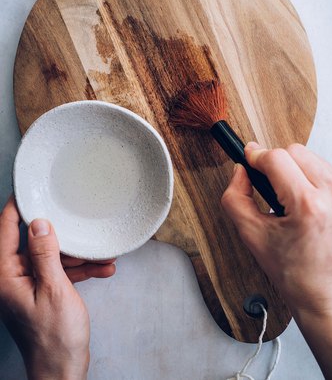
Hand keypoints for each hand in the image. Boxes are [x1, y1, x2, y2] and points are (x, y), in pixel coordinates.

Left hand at [0, 196, 115, 379]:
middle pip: (32, 242)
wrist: (63, 372)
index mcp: (6, 275)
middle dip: (61, 234)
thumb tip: (40, 224)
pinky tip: (102, 267)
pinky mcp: (42, 292)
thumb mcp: (55, 289)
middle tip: (76, 219)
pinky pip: (59, 272)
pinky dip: (79, 270)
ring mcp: (28, 286)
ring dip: (76, 254)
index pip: (6, 230)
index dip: (17, 208)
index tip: (29, 189)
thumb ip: (45, 254)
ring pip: (50, 256)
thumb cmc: (55, 339)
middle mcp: (13, 278)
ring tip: (101, 252)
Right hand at [221, 142, 331, 379]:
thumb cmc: (293, 272)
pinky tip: (303, 198)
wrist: (327, 295)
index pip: (276, 158)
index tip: (248, 160)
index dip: (256, 156)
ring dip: (293, 167)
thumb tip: (240, 170)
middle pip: (294, 151)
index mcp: (309, 206)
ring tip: (287, 195)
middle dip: (275, 162)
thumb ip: (235, 197)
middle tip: (267, 185)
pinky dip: (309, 176)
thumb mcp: (251, 236)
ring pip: (310, 156)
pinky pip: (325, 169)